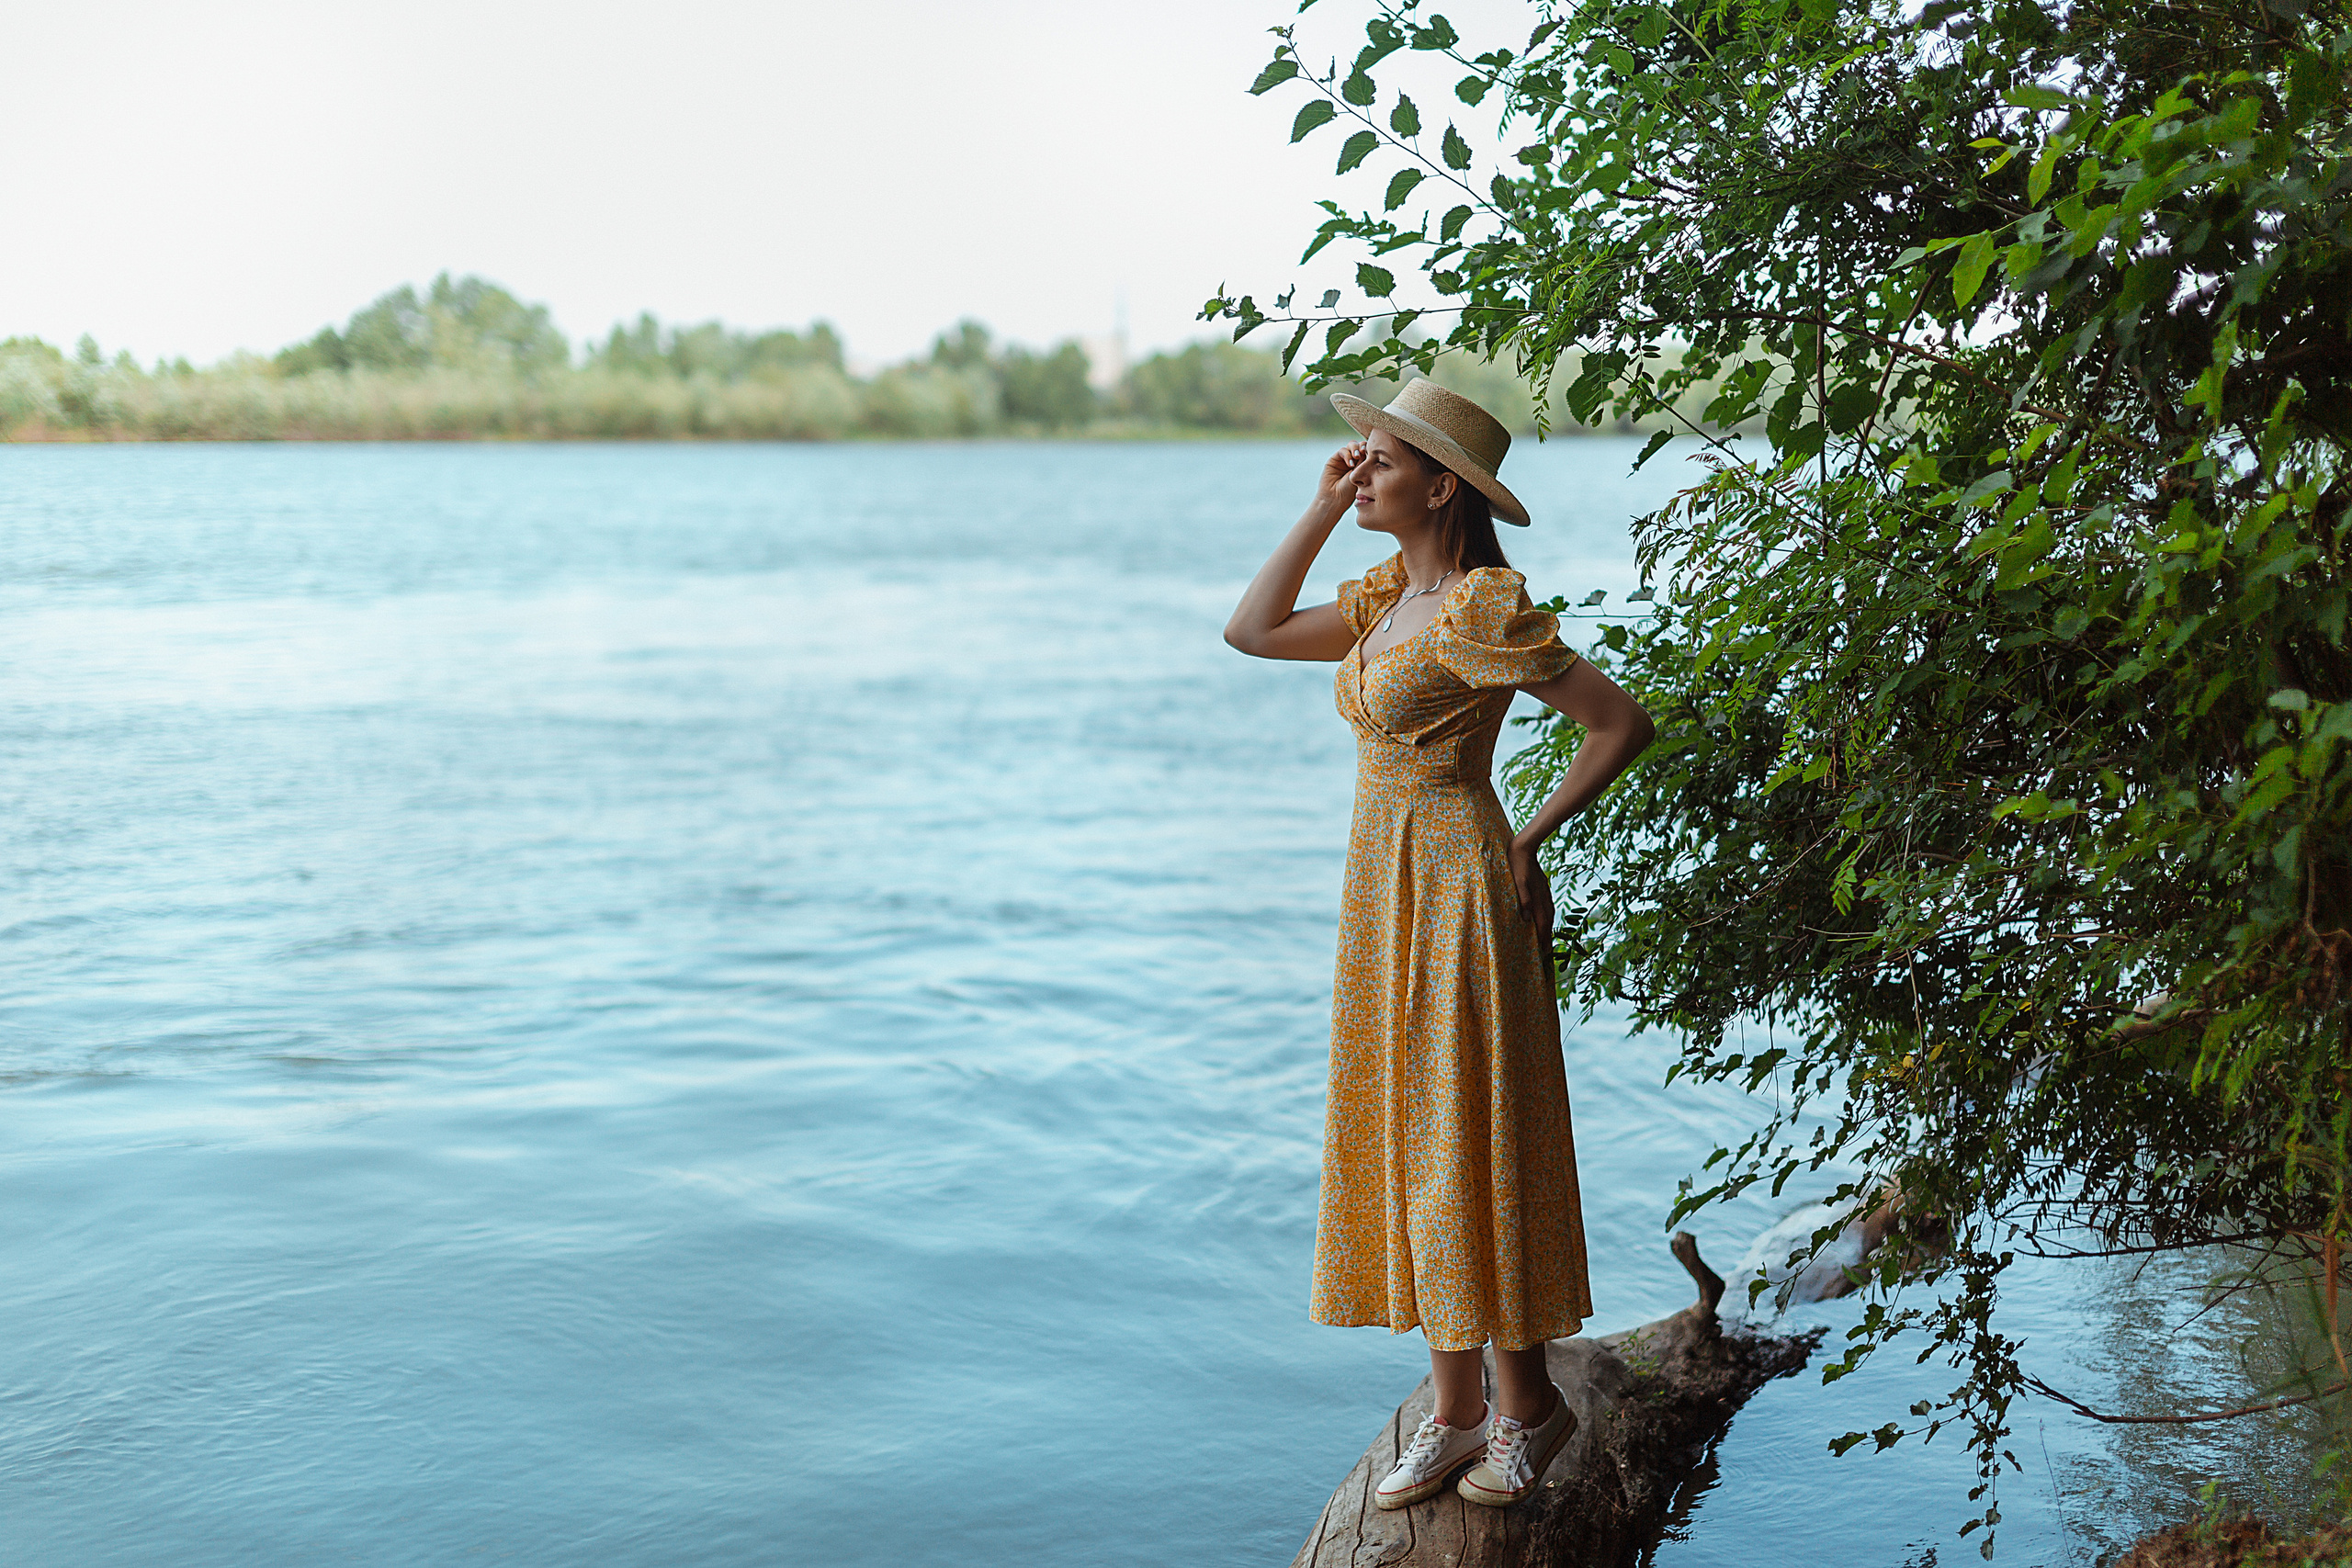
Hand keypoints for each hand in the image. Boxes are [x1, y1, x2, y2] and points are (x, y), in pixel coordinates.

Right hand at [1315, 440, 1368, 521]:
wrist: (1335, 499)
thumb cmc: (1350, 492)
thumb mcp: (1361, 476)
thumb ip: (1365, 463)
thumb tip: (1370, 449)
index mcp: (1362, 464)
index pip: (1368, 451)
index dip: (1371, 450)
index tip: (1373, 454)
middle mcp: (1353, 460)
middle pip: (1360, 445)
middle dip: (1363, 446)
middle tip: (1365, 452)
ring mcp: (1344, 459)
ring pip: (1352, 445)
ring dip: (1355, 448)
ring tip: (1357, 457)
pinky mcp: (1334, 459)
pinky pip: (1343, 450)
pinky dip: (1347, 455)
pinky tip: (1350, 464)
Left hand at [1508, 837, 1553, 963]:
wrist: (1524, 848)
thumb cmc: (1517, 866)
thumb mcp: (1517, 882)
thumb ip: (1524, 899)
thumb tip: (1527, 918)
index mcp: (1537, 898)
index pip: (1541, 923)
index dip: (1542, 938)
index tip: (1543, 952)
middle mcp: (1544, 897)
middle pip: (1547, 921)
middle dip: (1547, 937)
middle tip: (1547, 952)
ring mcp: (1545, 892)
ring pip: (1549, 914)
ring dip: (1548, 927)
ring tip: (1547, 939)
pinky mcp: (1543, 887)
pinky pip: (1548, 906)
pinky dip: (1548, 916)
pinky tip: (1545, 918)